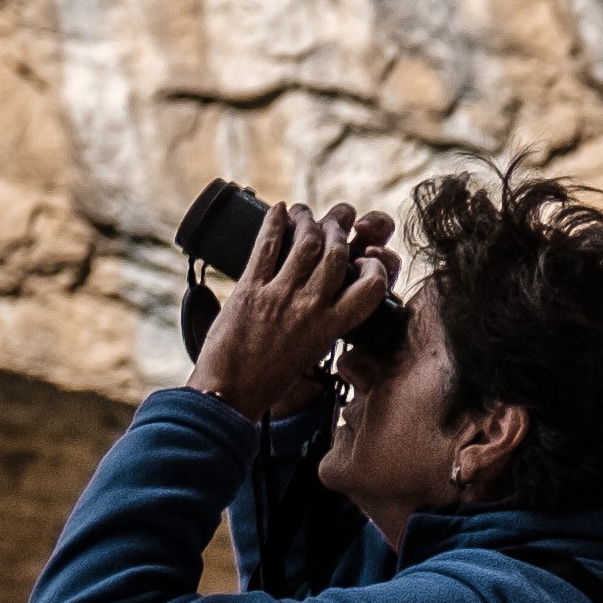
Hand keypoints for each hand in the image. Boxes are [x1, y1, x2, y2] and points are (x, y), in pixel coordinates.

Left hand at [188, 202, 399, 413]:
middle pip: (336, 254)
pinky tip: (279, 210)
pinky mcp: (249, 289)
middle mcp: (310, 308)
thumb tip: (326, 294)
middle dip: (339, 230)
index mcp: (331, 327)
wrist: (229, 392)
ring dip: (309, 221)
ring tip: (307, 214)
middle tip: (336, 221)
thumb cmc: (270, 378)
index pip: (371, 285)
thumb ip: (325, 322)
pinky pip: (265, 246)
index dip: (373, 264)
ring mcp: (279, 296)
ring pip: (305, 244)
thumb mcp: (312, 352)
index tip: (364, 258)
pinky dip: (274, 223)